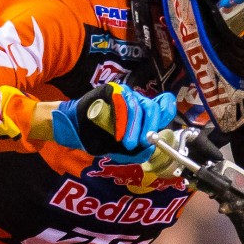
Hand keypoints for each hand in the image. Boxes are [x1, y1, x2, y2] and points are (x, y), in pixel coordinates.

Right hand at [51, 81, 179, 155]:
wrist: (77, 131)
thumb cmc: (101, 139)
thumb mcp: (122, 151)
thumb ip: (137, 153)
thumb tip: (151, 150)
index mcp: (144, 112)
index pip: (164, 105)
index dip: (167, 113)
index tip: (161, 129)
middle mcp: (137, 100)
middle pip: (152, 108)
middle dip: (149, 128)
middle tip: (142, 144)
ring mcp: (124, 94)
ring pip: (136, 107)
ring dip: (133, 129)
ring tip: (127, 144)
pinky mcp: (111, 91)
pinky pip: (121, 104)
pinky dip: (122, 122)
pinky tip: (117, 135)